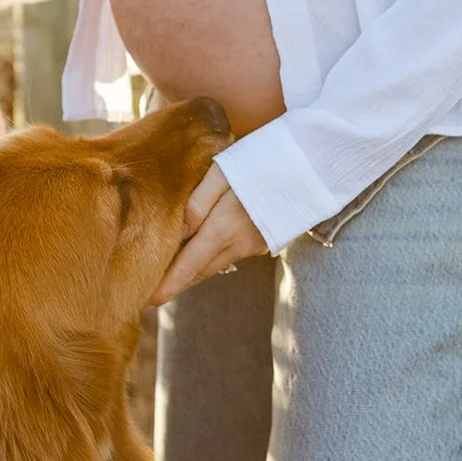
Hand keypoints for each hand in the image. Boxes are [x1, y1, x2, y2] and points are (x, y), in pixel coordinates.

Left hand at [150, 164, 267, 305]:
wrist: (312, 164)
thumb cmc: (263, 159)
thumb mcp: (223, 171)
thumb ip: (198, 202)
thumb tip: (180, 232)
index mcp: (225, 227)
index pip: (189, 266)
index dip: (168, 285)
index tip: (149, 301)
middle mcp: (240, 243)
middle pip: (200, 271)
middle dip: (177, 283)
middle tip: (153, 294)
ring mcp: (255, 244)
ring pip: (216, 264)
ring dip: (193, 272)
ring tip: (171, 278)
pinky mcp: (265, 240)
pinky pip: (230, 255)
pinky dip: (211, 259)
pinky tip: (200, 255)